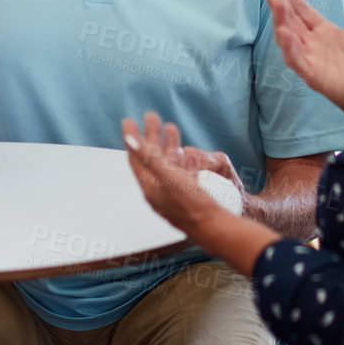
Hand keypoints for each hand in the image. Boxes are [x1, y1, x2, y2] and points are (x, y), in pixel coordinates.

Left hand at [122, 111, 225, 238]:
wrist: (215, 228)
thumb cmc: (191, 205)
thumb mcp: (168, 177)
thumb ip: (148, 157)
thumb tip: (129, 139)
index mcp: (150, 187)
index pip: (135, 158)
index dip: (132, 138)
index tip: (129, 121)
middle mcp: (159, 190)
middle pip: (151, 157)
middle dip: (151, 135)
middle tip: (152, 116)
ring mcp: (173, 192)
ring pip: (168, 163)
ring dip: (168, 144)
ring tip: (171, 127)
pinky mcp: (187, 195)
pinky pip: (182, 173)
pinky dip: (182, 159)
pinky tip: (188, 152)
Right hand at [262, 0, 343, 129]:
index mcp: (323, 30)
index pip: (301, 8)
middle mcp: (312, 43)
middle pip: (290, 18)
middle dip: (277, 1)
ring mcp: (311, 58)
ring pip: (289, 37)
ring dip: (280, 19)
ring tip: (276, 1)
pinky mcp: (313, 75)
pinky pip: (296, 60)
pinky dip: (289, 47)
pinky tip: (284, 32)